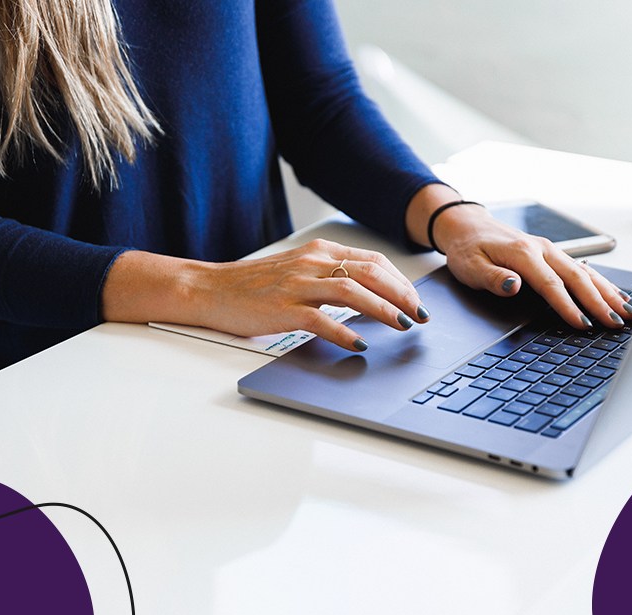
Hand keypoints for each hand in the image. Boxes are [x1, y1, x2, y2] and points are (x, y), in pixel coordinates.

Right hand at [101, 239, 429, 351]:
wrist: (211, 289)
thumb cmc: (254, 286)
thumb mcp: (298, 271)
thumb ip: (330, 278)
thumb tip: (370, 296)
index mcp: (319, 252)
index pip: (372, 260)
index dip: (400, 281)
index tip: (417, 300)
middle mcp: (312, 263)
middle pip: (370, 272)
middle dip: (402, 294)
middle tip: (420, 314)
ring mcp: (297, 285)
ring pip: (352, 291)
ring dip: (383, 309)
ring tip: (402, 325)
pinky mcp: (283, 308)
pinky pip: (321, 320)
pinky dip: (345, 332)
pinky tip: (360, 344)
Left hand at [406, 185, 631, 329]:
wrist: (468, 226)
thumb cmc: (468, 249)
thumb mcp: (470, 267)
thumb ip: (493, 278)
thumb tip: (514, 286)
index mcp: (523, 253)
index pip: (551, 285)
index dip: (568, 306)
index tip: (583, 324)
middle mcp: (542, 249)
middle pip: (577, 278)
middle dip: (600, 302)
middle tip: (617, 323)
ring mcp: (550, 250)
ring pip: (585, 272)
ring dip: (608, 292)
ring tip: (626, 312)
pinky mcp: (552, 254)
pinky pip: (582, 268)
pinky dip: (601, 282)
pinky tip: (615, 295)